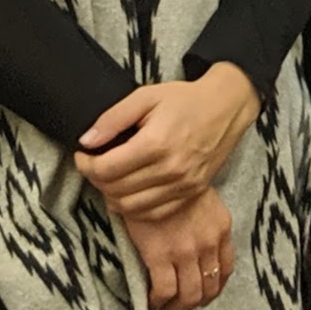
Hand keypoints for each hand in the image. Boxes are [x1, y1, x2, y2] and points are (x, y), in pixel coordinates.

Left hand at [74, 65, 260, 219]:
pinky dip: (134, 208)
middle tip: (94, 164)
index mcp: (156, 143)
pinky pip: (154, 213)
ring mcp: (184, 184)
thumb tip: (86, 141)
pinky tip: (129, 192)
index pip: (105, 169)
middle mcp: (171, 169)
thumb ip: (112, 118)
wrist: (227, 107)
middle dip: (96, 179)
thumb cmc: (186, 99)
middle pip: (115, 190)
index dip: (85, 164)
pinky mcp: (193, 192)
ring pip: (131, 207)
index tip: (83, 154)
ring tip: (110, 178)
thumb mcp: (146, 96)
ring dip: (112, 196)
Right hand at [124, 188, 233, 309]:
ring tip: (165, 308)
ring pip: (190, 295)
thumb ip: (207, 225)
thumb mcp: (203, 200)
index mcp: (222, 228)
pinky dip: (159, 301)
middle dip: (194, 303)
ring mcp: (186, 250)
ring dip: (178, 307)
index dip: (214, 287)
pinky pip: (165, 290)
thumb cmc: (171, 183)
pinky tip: (151, 301)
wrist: (149, 171)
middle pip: (209, 287)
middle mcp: (209, 243)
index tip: (202, 293)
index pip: (226, 269)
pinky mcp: (161, 254)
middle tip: (179, 306)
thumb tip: (197, 246)